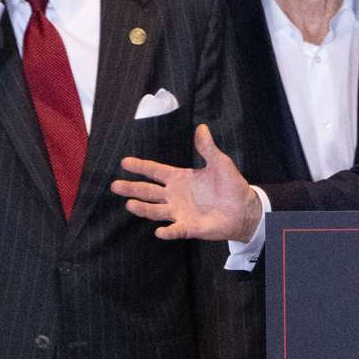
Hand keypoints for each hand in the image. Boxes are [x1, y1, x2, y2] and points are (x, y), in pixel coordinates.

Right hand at [113, 124, 261, 241]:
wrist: (243, 208)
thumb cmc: (230, 185)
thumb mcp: (220, 163)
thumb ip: (207, 148)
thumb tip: (202, 127)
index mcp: (180, 178)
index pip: (155, 171)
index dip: (141, 166)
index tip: (124, 162)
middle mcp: (175, 195)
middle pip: (149, 192)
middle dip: (132, 188)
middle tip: (115, 186)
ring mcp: (180, 212)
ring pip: (156, 210)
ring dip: (143, 208)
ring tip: (130, 204)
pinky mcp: (189, 227)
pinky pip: (176, 230)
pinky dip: (168, 231)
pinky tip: (159, 231)